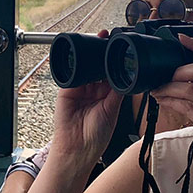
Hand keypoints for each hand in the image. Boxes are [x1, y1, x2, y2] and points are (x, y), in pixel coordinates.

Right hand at [50, 31, 124, 165]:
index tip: (120, 51)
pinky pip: (70, 73)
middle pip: (98, 67)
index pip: (110, 73)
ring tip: (98, 47)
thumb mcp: (112, 109)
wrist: (77, 149)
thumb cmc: (96, 136)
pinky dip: (75, 65)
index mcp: (106, 95)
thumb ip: (117, 90)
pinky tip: (81, 59)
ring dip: (90, 57)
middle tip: (109, 43)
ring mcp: (79, 89)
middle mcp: (93, 90)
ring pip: (85, 67)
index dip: (114, 62)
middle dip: (103, 56)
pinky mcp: (66, 90)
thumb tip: (126, 74)